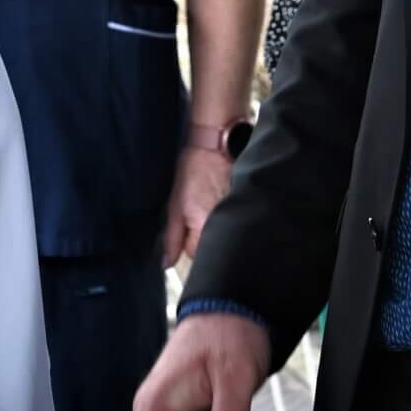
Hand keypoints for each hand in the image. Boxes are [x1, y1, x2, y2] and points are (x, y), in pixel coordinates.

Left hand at [162, 146, 233, 268]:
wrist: (215, 146)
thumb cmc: (192, 172)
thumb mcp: (175, 206)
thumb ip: (172, 238)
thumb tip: (167, 264)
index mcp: (206, 227)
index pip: (198, 256)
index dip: (189, 246)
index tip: (185, 231)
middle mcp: (226, 224)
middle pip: (214, 248)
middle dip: (204, 241)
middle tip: (197, 219)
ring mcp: (237, 214)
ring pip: (224, 235)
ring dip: (217, 229)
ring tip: (210, 208)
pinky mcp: (243, 205)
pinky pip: (235, 222)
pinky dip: (227, 217)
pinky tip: (221, 204)